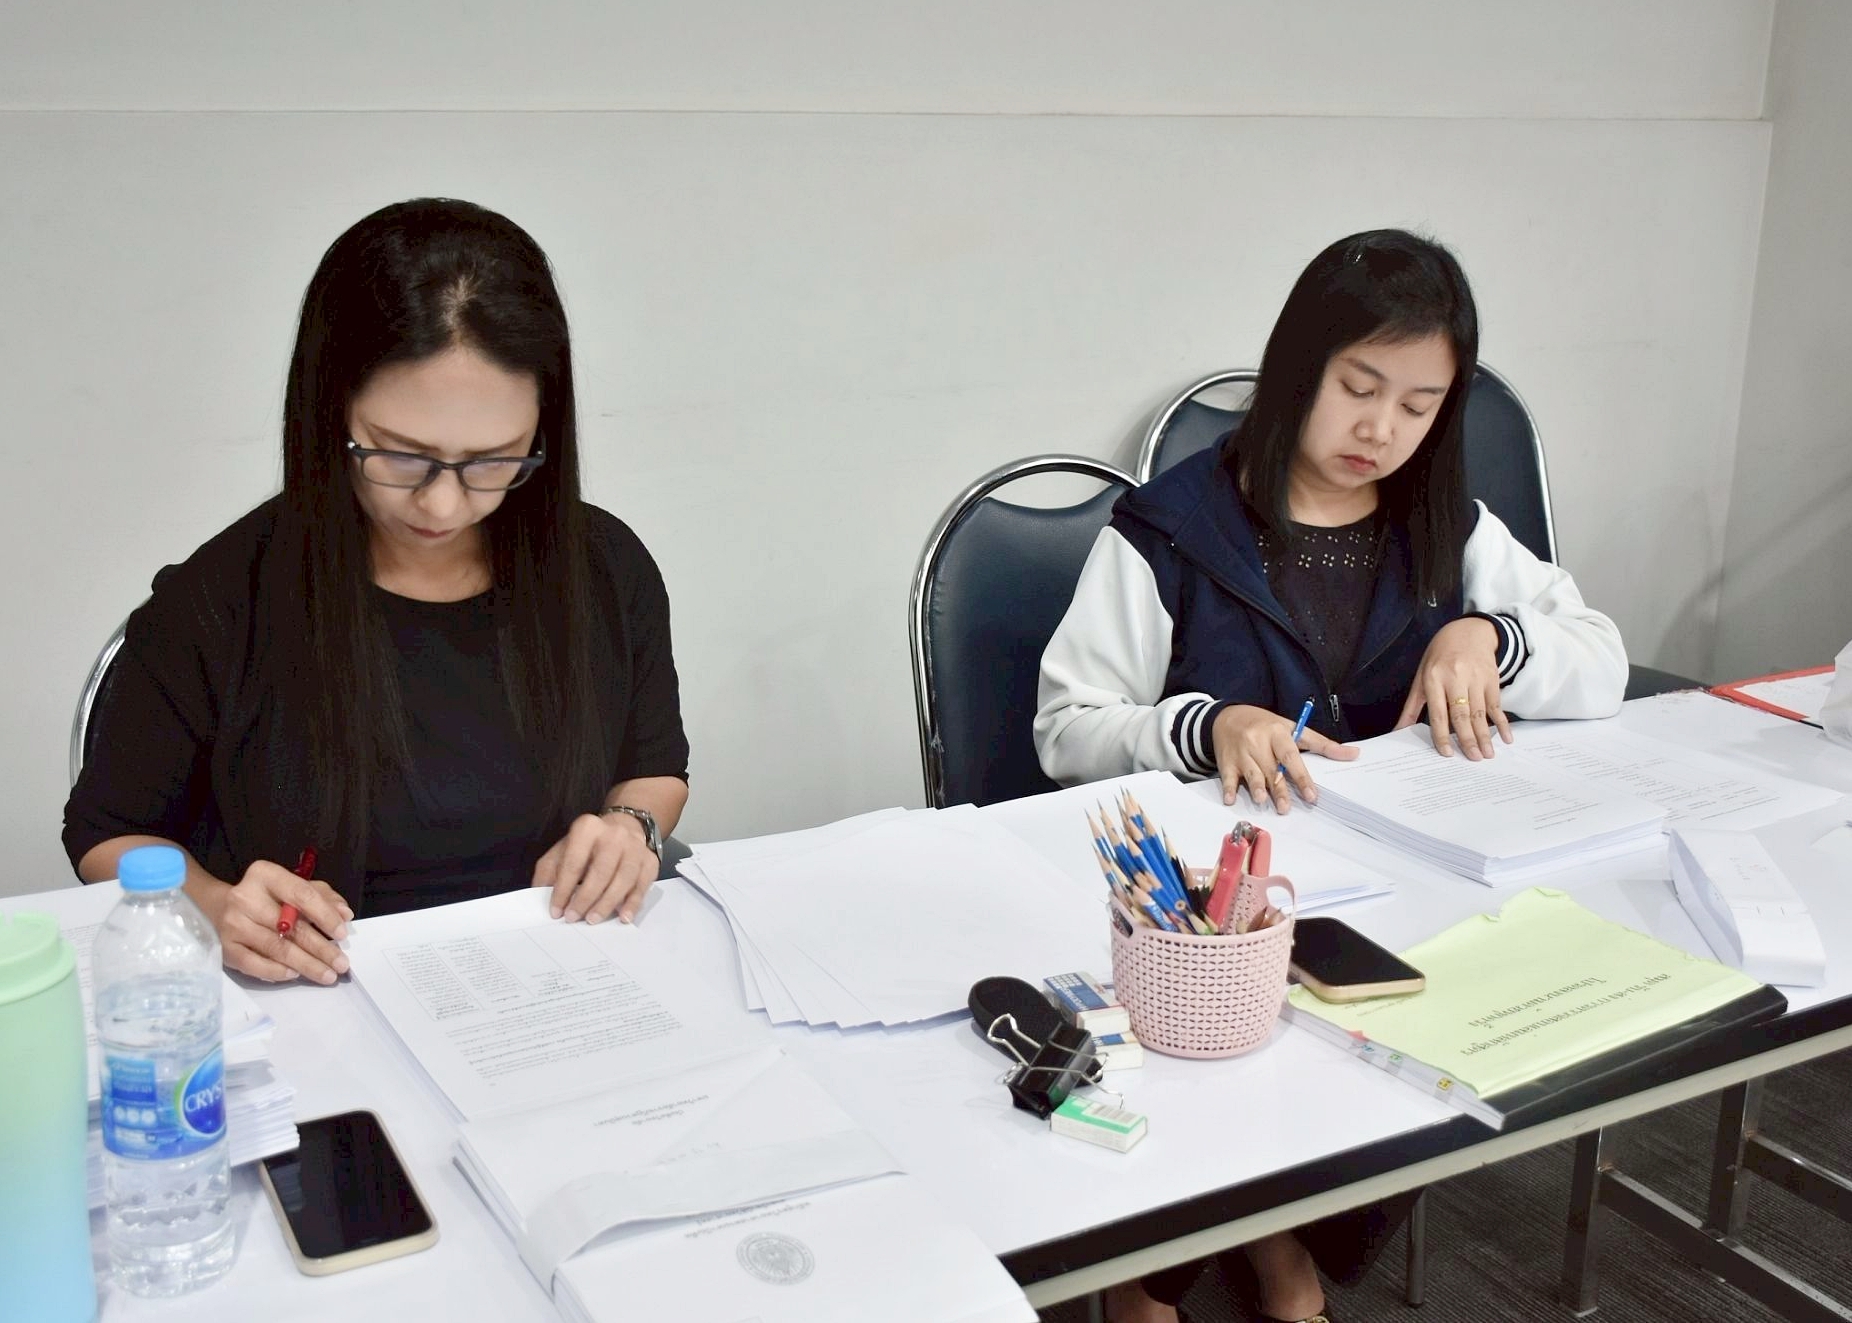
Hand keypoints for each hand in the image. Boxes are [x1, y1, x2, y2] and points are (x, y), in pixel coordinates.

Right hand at [190, 861, 352, 983]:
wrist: (219, 907)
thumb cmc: (266, 897)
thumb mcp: (294, 886)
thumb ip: (322, 896)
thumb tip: (344, 914)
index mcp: (265, 875)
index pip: (301, 894)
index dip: (325, 915)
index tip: (343, 934)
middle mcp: (245, 898)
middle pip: (290, 927)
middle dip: (321, 948)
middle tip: (341, 963)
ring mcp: (233, 924)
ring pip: (276, 949)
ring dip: (306, 965)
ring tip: (328, 975)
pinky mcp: (225, 948)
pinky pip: (254, 964)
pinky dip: (277, 971)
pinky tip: (295, 975)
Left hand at [533, 812, 658, 924]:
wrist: (624, 827)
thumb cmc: (589, 845)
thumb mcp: (564, 849)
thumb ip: (550, 871)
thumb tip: (541, 896)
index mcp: (587, 828)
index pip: (574, 863)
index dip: (563, 889)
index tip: (556, 911)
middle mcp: (614, 835)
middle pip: (600, 871)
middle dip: (585, 898)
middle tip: (574, 918)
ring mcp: (636, 847)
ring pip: (623, 879)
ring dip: (607, 903)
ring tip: (594, 920)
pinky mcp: (650, 861)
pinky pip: (642, 885)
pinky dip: (633, 903)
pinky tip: (623, 917)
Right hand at [1211, 704, 1357, 812]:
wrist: (1226, 716)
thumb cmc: (1264, 725)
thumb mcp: (1292, 728)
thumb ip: (1322, 744)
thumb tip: (1354, 754)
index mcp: (1278, 732)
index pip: (1291, 756)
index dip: (1302, 777)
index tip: (1311, 796)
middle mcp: (1258, 741)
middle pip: (1271, 768)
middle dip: (1279, 789)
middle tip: (1286, 808)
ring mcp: (1241, 752)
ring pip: (1251, 773)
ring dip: (1256, 787)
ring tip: (1262, 801)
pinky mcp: (1227, 761)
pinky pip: (1227, 776)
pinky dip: (1229, 788)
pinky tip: (1230, 799)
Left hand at [1395, 616, 1514, 758]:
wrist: (1467, 632)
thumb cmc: (1439, 658)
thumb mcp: (1421, 677)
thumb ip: (1412, 707)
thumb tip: (1398, 731)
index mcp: (1434, 679)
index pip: (1438, 712)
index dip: (1442, 734)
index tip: (1446, 753)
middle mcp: (1455, 678)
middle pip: (1462, 714)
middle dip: (1468, 738)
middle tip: (1473, 759)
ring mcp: (1476, 678)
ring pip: (1480, 712)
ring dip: (1485, 735)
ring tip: (1487, 754)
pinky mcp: (1492, 679)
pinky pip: (1496, 705)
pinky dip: (1502, 723)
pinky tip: (1506, 738)